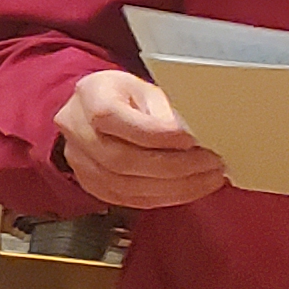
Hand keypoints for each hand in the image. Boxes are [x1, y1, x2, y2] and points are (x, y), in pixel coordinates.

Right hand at [54, 69, 226, 209]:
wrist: (94, 111)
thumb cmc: (124, 96)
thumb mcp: (146, 89)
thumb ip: (162, 111)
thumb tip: (185, 142)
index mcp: (90, 96)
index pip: (113, 118)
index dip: (154, 134)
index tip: (190, 140)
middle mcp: (76, 130)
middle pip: (122, 159)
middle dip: (174, 167)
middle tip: (212, 164)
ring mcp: (79, 161)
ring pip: (125, 186)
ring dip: (174, 188)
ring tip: (208, 179)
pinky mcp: (90, 183)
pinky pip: (127, 199)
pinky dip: (162, 198)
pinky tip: (188, 190)